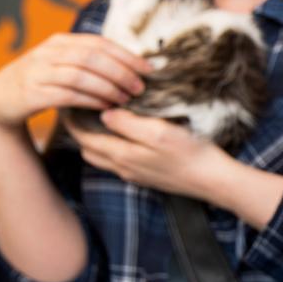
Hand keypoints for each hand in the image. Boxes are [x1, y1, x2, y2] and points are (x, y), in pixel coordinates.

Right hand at [0, 33, 149, 131]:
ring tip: (124, 99)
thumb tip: (134, 65)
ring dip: (107, 88)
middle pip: (93, 58)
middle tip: (139, 88)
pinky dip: (89, 100)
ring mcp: (37, 72)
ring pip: (81, 76)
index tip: (149, 69)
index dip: (127, 55)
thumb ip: (91, 60)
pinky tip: (104, 106)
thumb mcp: (64, 63)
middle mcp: (48, 52)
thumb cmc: (43, 81)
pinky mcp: (30, 93)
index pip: (100, 43)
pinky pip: (66, 95)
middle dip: (121, 73)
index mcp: (61, 41)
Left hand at [64, 108, 222, 195]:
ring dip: (96, 138)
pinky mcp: (147, 175)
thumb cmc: (190, 153)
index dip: (73, 120)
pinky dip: (112, 146)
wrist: (213, 180)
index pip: (84, 137)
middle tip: (82, 106)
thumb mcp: (159, 132)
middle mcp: (123, 167)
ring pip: (102, 156)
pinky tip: (126, 133)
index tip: (69, 101)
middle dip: (80, 129)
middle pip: (88, 148)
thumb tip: (103, 114)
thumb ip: (128, 124)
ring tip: (101, 117)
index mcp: (122, 155)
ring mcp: (135, 173)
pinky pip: (119, 160)